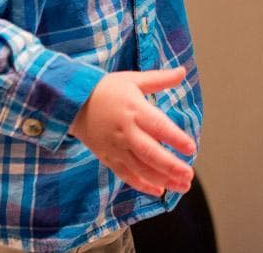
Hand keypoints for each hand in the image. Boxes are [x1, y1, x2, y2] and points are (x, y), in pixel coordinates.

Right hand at [71, 68, 195, 197]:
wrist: (71, 102)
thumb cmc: (106, 89)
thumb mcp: (133, 79)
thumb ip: (160, 79)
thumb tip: (183, 71)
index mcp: (134, 110)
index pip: (158, 126)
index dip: (175, 138)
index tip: (191, 148)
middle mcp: (126, 131)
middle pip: (150, 153)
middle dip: (171, 166)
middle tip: (189, 175)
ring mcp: (116, 147)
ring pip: (140, 168)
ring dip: (162, 179)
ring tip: (182, 186)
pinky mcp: (107, 157)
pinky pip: (126, 174)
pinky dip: (142, 185)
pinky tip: (159, 190)